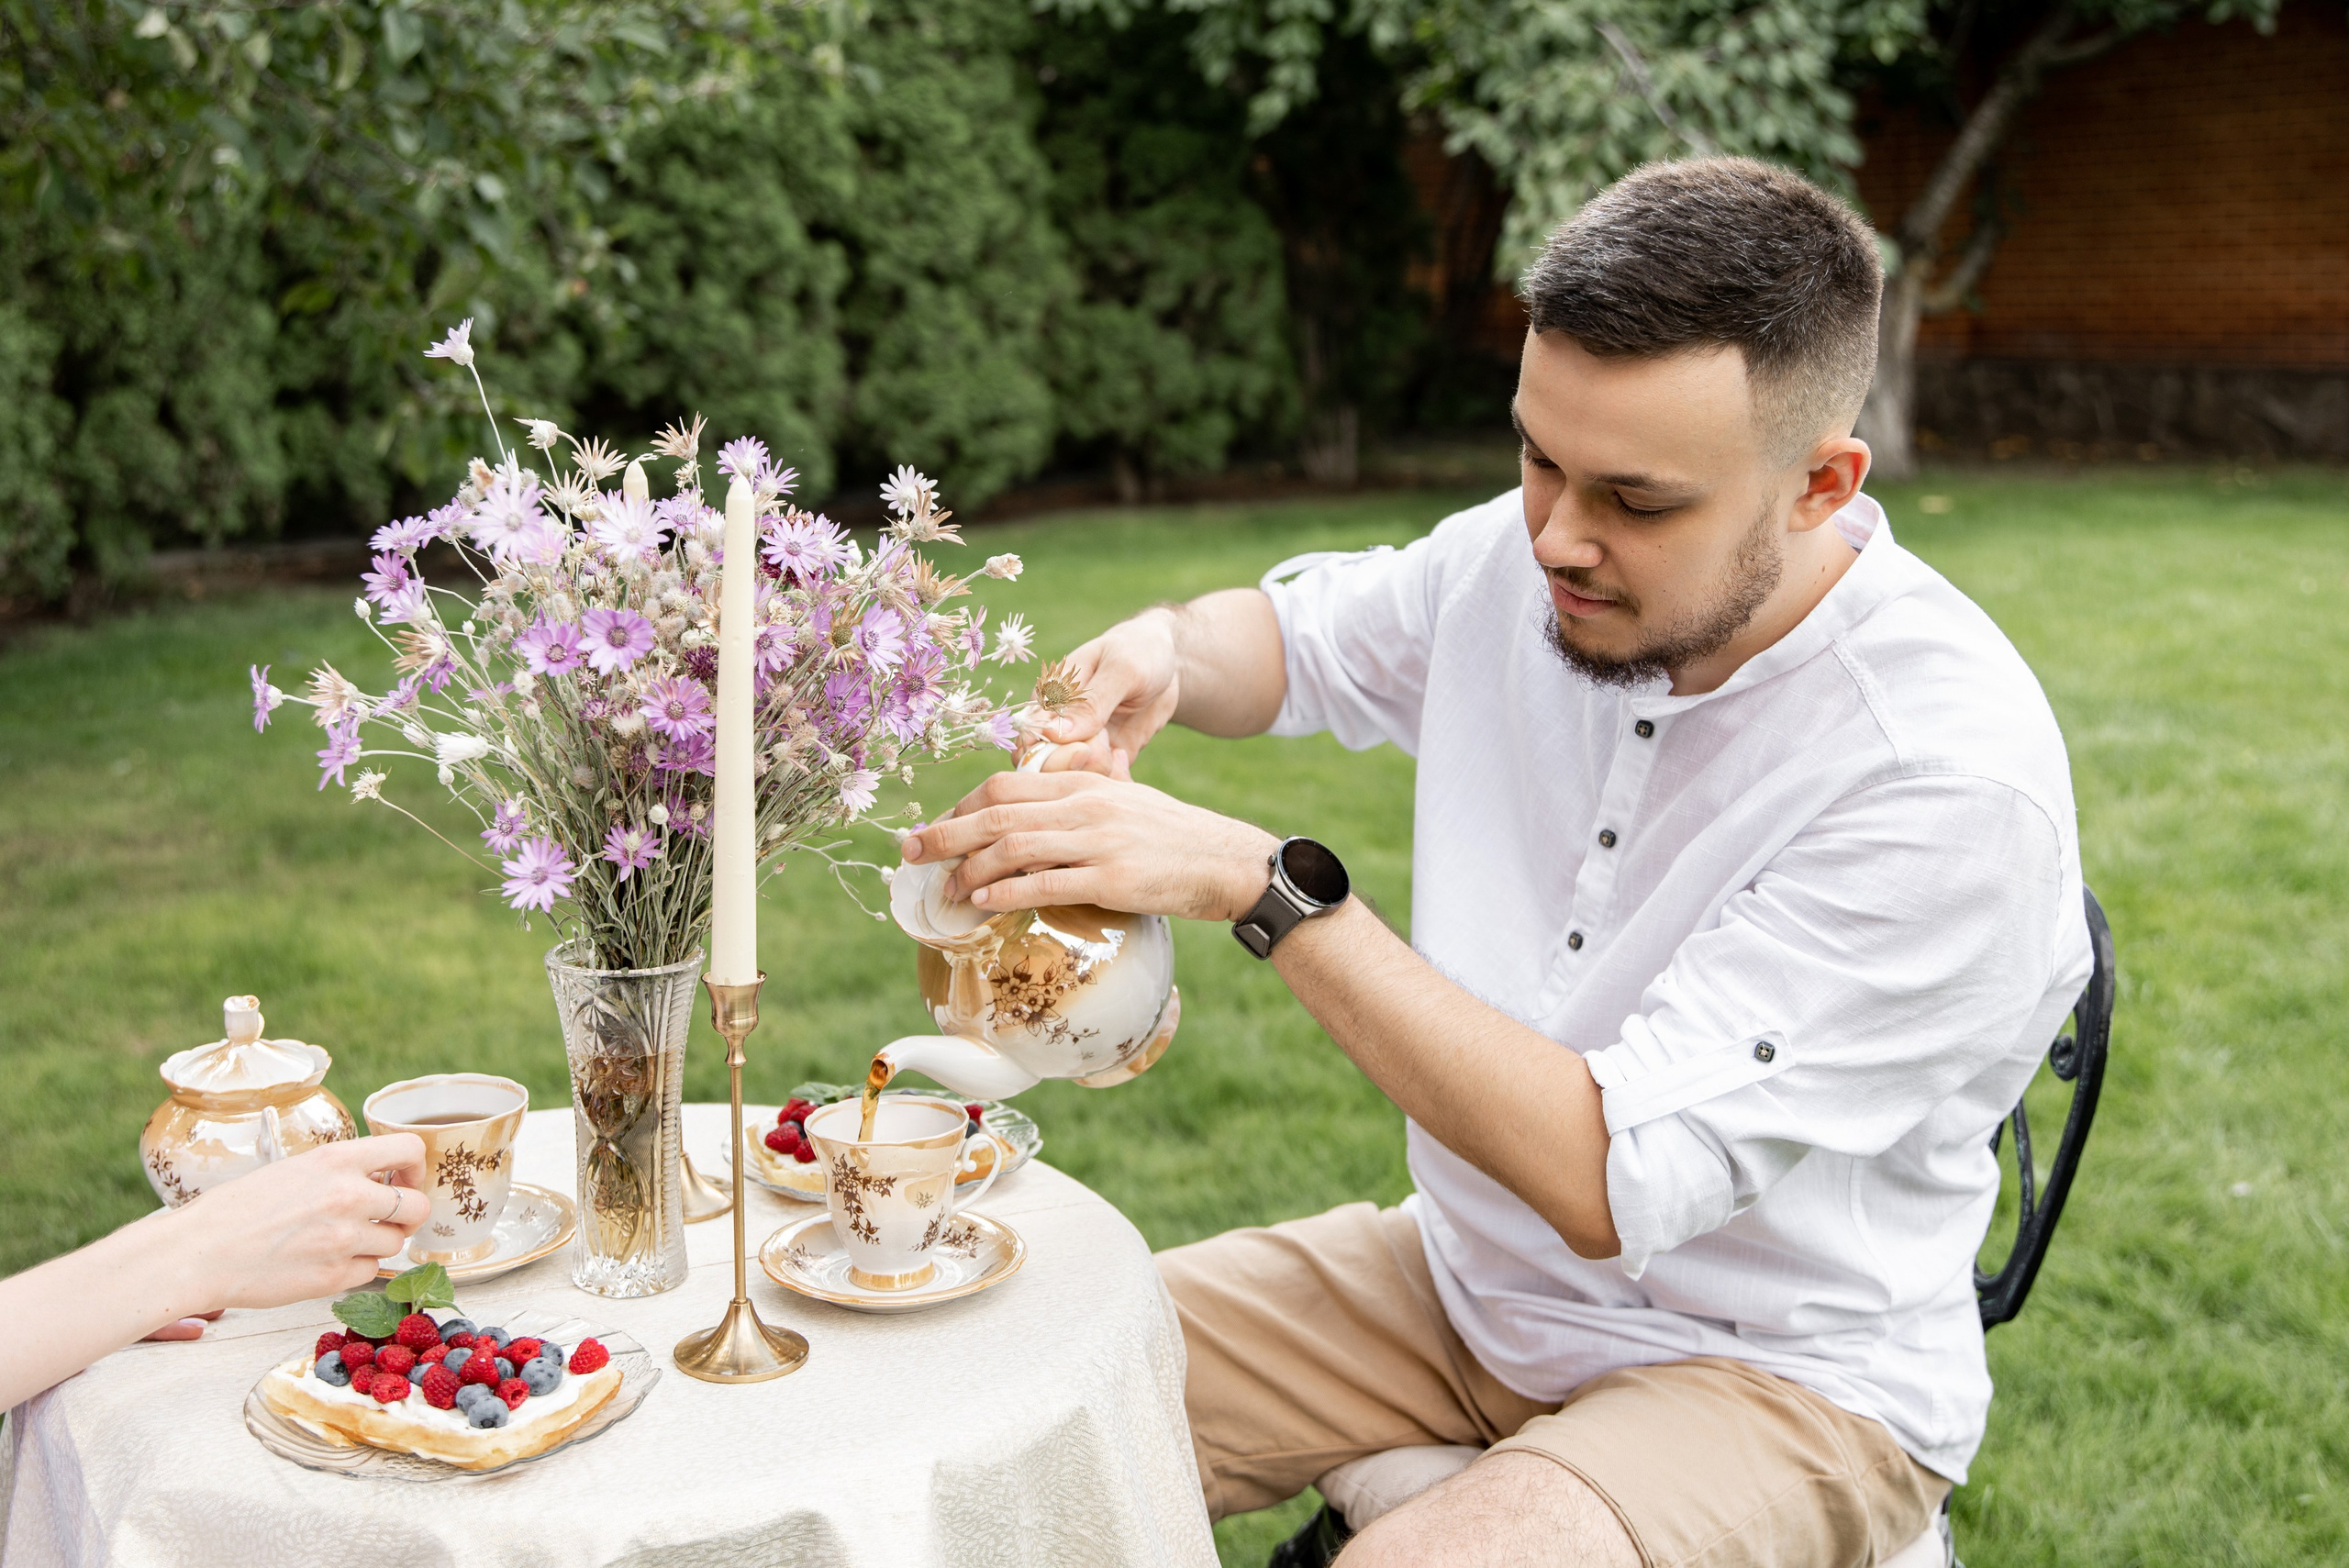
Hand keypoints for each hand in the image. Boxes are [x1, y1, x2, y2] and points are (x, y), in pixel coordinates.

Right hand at [165, 1133, 430, 1314]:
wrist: (198, 1253)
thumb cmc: (236, 1210)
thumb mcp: (292, 1169)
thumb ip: (339, 1171)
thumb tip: (377, 1179)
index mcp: (336, 1160)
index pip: (409, 1148)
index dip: (416, 1166)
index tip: (404, 1178)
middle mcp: (348, 1196)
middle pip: (417, 1206)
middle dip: (407, 1214)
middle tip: (385, 1218)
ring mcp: (344, 1239)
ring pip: (397, 1243)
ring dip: (379, 1243)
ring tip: (342, 1240)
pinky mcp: (334, 1278)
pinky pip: (371, 1271)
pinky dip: (357, 1269)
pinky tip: (326, 1261)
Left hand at [902, 755, 1277, 923]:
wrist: (1226, 860)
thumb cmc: (1173, 836)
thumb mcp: (1126, 800)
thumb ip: (1086, 796)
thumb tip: (1054, 800)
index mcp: (1083, 783)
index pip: (1005, 785)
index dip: (961, 806)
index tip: (936, 828)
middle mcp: (1084, 805)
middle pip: (997, 811)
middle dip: (945, 833)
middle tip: (909, 854)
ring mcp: (1097, 840)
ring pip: (1014, 846)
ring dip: (970, 869)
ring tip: (945, 891)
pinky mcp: (1111, 878)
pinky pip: (1047, 882)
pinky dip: (1007, 891)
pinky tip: (982, 902)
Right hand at [1028, 609, 1182, 773]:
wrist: (1168, 663)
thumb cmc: (1139, 652)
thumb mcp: (1122, 671)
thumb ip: (1091, 703)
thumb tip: (1052, 734)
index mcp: (1048, 698)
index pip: (1027, 742)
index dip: (1051, 756)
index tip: (1085, 749)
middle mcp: (1056, 725)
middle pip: (1044, 769)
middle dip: (1077, 768)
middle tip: (1107, 752)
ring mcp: (1079, 744)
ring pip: (1072, 781)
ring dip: (1098, 775)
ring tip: (1119, 754)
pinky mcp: (1103, 758)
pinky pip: (1100, 783)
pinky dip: (1113, 781)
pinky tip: (1124, 757)